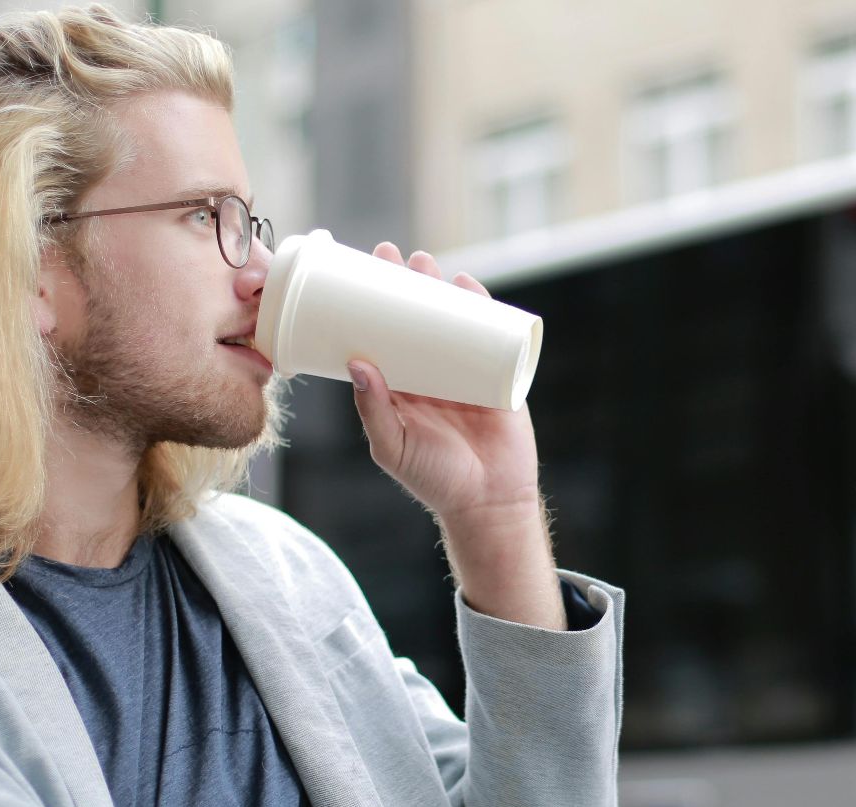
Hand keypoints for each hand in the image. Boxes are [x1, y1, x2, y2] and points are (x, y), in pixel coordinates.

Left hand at [348, 244, 539, 522]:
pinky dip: (483, 308)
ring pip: (453, 318)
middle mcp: (431, 370)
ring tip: (428, 264)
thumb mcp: (392, 446)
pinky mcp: (498, 374)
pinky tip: (470, 287)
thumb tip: (357, 362)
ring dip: (442, 287)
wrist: (488, 501)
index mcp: (401, 384)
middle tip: (394, 255)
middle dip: (408, 283)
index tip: (362, 273)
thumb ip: (373, 409)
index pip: (384, 333)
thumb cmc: (434, 479)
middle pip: (417, 316)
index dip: (375, 302)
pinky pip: (491, 333)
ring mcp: (466, 369)